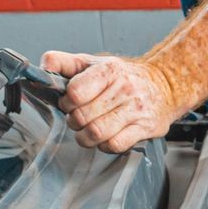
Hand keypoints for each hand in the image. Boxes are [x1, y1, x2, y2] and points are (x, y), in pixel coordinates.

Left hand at [41, 51, 183, 153]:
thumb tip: (43, 67)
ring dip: (85, 137)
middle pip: (83, 116)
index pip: (75, 92)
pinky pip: (115, 145)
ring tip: (87, 131)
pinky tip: (105, 138)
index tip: (70, 102)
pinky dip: (104, 146)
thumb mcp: (93, 63)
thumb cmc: (123, 77)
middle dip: (74, 121)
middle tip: (78, 118)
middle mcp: (125, 89)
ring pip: (97, 133)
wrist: (164, 86)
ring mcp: (136, 110)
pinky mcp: (145, 128)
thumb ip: (64, 63)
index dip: (66, 101)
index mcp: (109, 70)